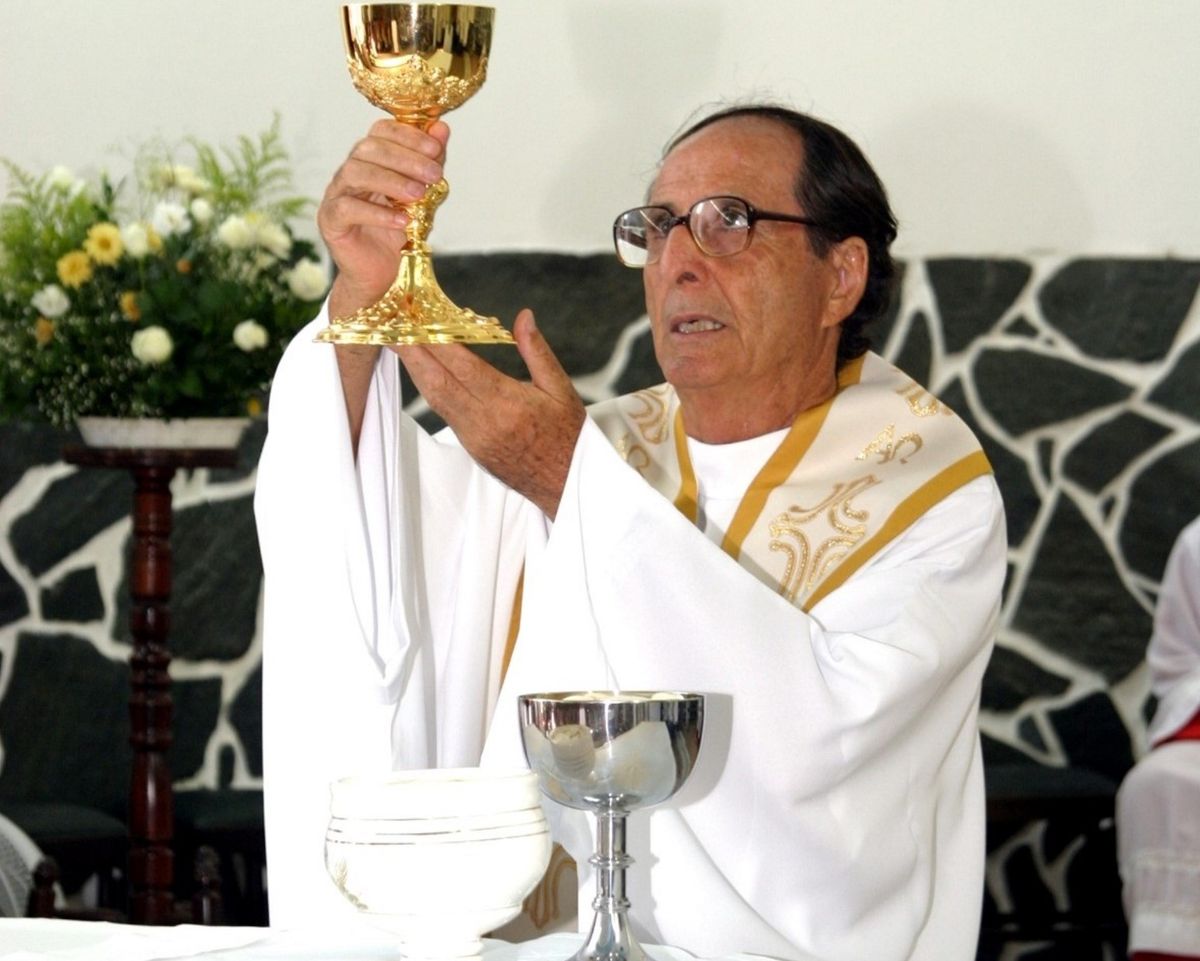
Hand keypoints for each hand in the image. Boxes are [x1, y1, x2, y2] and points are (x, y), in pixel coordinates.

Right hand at [317, 119, 449, 317]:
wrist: (379, 275)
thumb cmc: (397, 232)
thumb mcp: (421, 195)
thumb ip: (428, 163)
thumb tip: (441, 128)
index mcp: (369, 160)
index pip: (381, 131)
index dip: (408, 135)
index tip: (435, 150)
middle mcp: (349, 172)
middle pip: (368, 148)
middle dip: (405, 158)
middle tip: (433, 175)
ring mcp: (335, 195)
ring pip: (355, 173)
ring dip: (391, 181)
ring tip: (418, 195)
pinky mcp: (330, 221)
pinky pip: (347, 209)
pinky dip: (377, 213)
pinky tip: (402, 221)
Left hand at [395, 310, 585, 517]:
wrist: (566, 485)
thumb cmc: (568, 436)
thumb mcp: (561, 389)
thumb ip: (537, 351)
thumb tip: (523, 316)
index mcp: (510, 403)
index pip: (464, 366)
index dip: (437, 342)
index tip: (418, 319)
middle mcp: (486, 421)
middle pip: (438, 382)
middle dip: (412, 353)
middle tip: (392, 327)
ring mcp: (474, 438)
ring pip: (436, 399)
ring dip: (415, 371)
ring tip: (399, 345)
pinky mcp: (471, 448)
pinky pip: (445, 413)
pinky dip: (431, 389)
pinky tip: (424, 372)